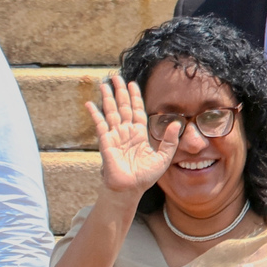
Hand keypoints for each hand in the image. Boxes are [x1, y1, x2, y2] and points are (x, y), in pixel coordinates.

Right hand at [87, 75, 180, 197]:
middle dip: (120, 91)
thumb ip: (170, 141)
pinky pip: (100, 125)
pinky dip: (94, 114)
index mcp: (139, 134)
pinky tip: (89, 104)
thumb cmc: (145, 177)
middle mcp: (126, 132)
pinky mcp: (106, 142)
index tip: (132, 84)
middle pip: (123, 106)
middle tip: (116, 76)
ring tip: (104, 83)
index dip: (135, 97)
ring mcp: (115, 136)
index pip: (137, 110)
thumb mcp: (163, 158)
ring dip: (107, 97)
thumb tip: (176, 124)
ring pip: (111, 112)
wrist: (130, 189)